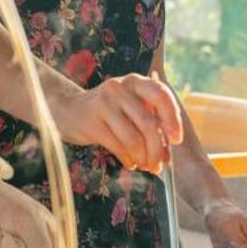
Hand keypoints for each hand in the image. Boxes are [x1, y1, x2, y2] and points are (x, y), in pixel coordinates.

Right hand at [50, 74, 183, 169]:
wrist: (69, 110)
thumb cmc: (109, 112)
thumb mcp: (131, 107)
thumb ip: (151, 122)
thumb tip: (168, 154)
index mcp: (136, 81)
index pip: (161, 95)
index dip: (173, 119)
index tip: (177, 140)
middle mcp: (120, 88)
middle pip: (148, 122)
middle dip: (157, 149)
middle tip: (159, 165)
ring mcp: (104, 103)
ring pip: (134, 139)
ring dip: (143, 158)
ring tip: (145, 166)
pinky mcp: (92, 122)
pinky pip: (118, 147)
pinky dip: (129, 159)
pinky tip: (130, 163)